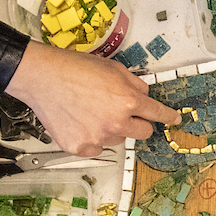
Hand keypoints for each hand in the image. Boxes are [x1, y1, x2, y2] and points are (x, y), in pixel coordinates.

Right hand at [5, 41, 179, 155]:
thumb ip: (134, 84)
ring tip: (90, 111)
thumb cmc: (75, 68)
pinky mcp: (81, 148)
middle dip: (137, 122)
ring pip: (118, 139)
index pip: (157, 113)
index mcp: (128, 101)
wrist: (41, 77)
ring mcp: (98, 138)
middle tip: (120, 112)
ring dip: (111, 129)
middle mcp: (116, 123)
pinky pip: (97, 148)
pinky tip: (79, 121)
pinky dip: (92, 138)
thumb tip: (144, 95)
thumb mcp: (112, 67)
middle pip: (142, 132)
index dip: (168, 117)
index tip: (174, 120)